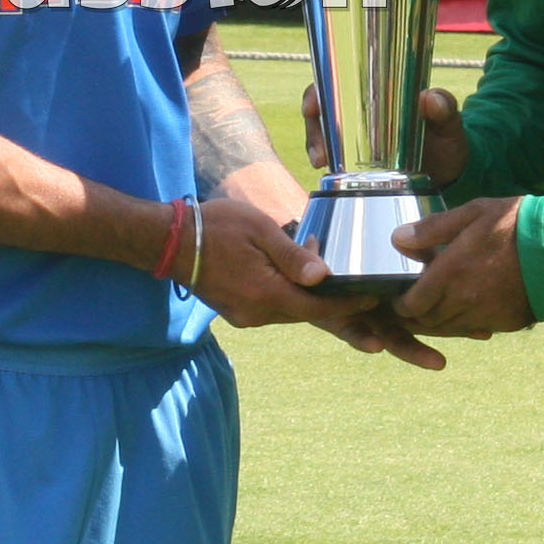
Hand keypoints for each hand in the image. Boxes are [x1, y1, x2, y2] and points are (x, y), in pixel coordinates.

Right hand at [187, 198, 361, 332]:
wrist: (168, 241)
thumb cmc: (215, 226)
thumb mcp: (259, 230)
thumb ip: (293, 255)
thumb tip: (324, 276)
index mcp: (267, 294)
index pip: (319, 308)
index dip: (349, 305)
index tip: (375, 298)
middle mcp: (257, 314)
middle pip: (306, 313)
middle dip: (334, 304)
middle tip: (361, 291)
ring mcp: (245, 316)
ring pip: (289, 311)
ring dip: (309, 298)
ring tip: (328, 276)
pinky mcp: (236, 312)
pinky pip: (272, 308)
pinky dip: (288, 296)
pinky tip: (295, 279)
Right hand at [302, 86, 469, 185]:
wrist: (451, 175)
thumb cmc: (448, 141)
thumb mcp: (450, 124)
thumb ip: (445, 109)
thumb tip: (429, 98)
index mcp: (381, 93)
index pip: (339, 82)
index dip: (319, 90)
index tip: (312, 106)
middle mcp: (363, 112)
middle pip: (324, 109)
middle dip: (314, 127)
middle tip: (320, 151)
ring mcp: (357, 137)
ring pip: (323, 135)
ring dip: (316, 146)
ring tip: (322, 162)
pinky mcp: (357, 162)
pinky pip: (332, 158)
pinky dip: (325, 165)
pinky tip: (326, 172)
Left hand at [392, 197, 534, 336]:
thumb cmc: (517, 225)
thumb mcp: (473, 213)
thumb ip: (433, 228)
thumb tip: (397, 238)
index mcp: (451, 272)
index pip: (412, 304)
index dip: (401, 305)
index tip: (399, 299)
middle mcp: (463, 300)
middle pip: (428, 320)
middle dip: (417, 315)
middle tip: (415, 305)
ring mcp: (485, 315)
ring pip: (450, 329)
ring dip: (439, 321)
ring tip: (438, 307)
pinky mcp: (504, 323)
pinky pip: (474, 329)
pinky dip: (465, 324)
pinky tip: (468, 308)